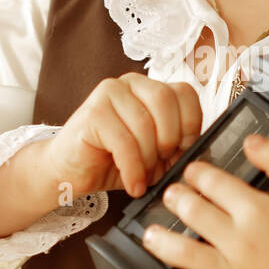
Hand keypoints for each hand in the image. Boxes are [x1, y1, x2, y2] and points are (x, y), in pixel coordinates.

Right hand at [43, 73, 201, 200]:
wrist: (69, 172)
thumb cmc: (112, 161)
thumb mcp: (155, 154)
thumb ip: (176, 146)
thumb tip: (200, 151)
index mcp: (149, 88)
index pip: (185, 93)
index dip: (191, 124)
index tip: (183, 149)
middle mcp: (130, 83)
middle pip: (166, 101)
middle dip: (169, 139)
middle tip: (161, 164)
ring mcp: (108, 93)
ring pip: (145, 124)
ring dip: (148, 160)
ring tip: (142, 177)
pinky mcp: (92, 112)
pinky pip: (125, 142)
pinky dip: (133, 169)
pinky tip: (132, 184)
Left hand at [140, 133, 268, 268]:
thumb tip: (250, 141)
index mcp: (256, 210)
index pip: (212, 182)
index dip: (197, 172)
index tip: (193, 171)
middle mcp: (240, 242)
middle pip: (193, 214)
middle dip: (176, 200)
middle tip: (170, 195)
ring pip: (186, 256)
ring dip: (161, 243)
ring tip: (149, 235)